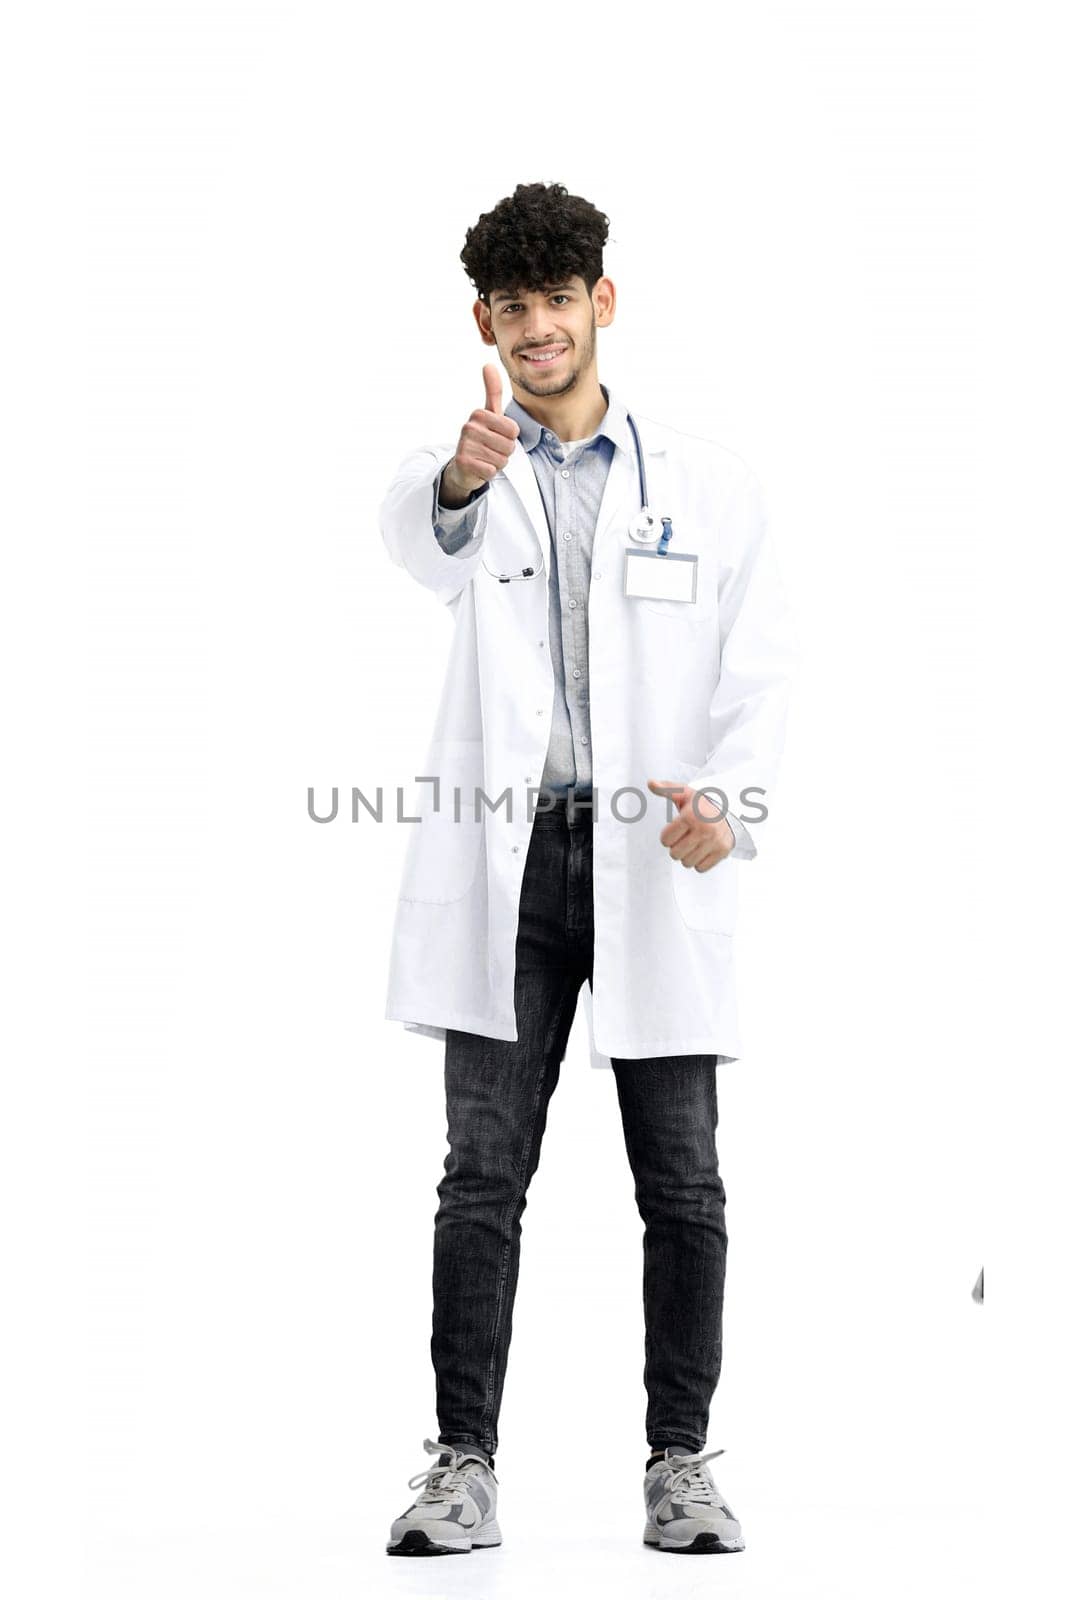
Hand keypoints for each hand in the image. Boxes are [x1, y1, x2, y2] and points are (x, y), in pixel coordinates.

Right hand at [441, 364, 520, 501]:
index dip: (510, 438)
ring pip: (501, 459)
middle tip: (490, 450)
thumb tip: (488, 364)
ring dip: (497, 463)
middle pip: (509, 445)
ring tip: (485, 458)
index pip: (513, 430)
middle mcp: (469, 427)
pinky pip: (491, 470)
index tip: (496, 437)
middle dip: (504, 452)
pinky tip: (480, 468)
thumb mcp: (489, 414)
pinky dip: (489, 473)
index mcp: (478, 414)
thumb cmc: (481, 439)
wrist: (462, 467)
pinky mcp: (463, 463)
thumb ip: (492, 391)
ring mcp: (465, 445)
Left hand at [648, 776, 734, 871]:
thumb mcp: (685, 793)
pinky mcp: (722, 851)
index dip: (667, 836)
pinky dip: (699, 862)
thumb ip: (666, 789)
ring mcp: (715, 842)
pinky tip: (702, 850)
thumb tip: (651, 783)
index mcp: (691, 816)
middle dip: (677, 846)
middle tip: (685, 836)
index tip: (676, 829)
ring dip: (687, 855)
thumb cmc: (702, 804)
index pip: (665, 840)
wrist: (730, 810)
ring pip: (687, 863)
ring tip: (694, 843)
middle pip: (675, 854)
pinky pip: (701, 868)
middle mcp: (705, 830)